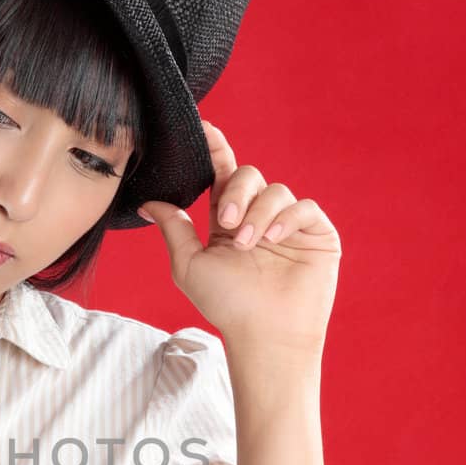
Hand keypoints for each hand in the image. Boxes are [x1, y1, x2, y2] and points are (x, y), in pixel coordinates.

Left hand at [136, 121, 340, 355]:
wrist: (264, 334)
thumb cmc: (226, 305)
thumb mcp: (189, 264)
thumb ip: (173, 228)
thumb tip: (149, 202)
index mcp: (229, 221)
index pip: (223, 176)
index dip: (216, 150)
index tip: (204, 129)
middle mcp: (259, 218)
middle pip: (249, 176)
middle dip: (236, 193)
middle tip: (225, 222)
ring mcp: (289, 225)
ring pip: (276, 190)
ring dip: (258, 213)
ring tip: (247, 244)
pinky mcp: (317, 234)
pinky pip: (304, 206)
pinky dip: (287, 216)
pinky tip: (273, 237)